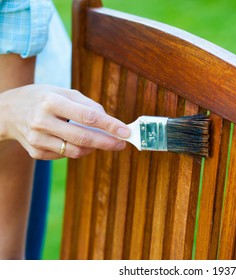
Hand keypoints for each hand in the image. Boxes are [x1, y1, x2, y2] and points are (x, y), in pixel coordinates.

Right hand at [0, 84, 129, 159]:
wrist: (7, 111)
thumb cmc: (42, 98)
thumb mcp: (62, 92)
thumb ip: (87, 105)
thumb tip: (109, 122)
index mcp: (51, 102)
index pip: (87, 116)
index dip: (110, 125)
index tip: (126, 131)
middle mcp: (42, 121)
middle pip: (82, 138)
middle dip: (107, 142)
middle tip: (121, 143)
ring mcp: (37, 139)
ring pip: (75, 151)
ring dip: (93, 148)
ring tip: (101, 141)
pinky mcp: (35, 152)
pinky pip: (65, 155)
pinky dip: (77, 150)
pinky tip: (77, 142)